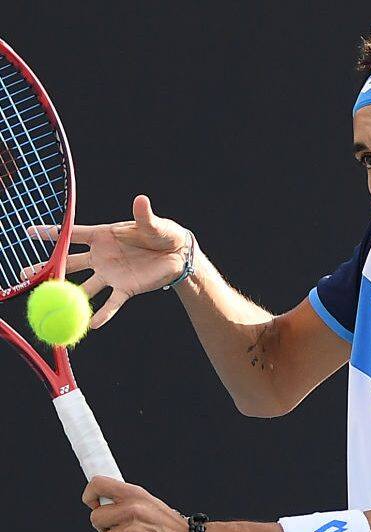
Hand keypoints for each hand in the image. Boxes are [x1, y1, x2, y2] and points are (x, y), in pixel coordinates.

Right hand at [26, 195, 190, 328]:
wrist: (179, 255)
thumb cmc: (163, 233)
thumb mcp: (153, 224)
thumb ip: (144, 215)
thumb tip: (141, 200)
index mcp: (104, 236)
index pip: (72, 234)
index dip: (51, 233)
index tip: (29, 233)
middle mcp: (102, 256)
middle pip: (69, 263)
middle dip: (47, 268)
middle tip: (25, 274)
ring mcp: (111, 274)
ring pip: (84, 287)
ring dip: (68, 297)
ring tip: (50, 306)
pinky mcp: (126, 288)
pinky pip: (111, 303)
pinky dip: (103, 314)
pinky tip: (92, 324)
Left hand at [83, 476, 187, 531]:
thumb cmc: (171, 527)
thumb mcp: (151, 504)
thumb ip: (128, 500)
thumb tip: (103, 501)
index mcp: (136, 494)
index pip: (99, 484)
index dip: (89, 494)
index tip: (92, 502)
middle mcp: (132, 510)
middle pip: (95, 517)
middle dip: (105, 525)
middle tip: (121, 527)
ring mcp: (130, 531)